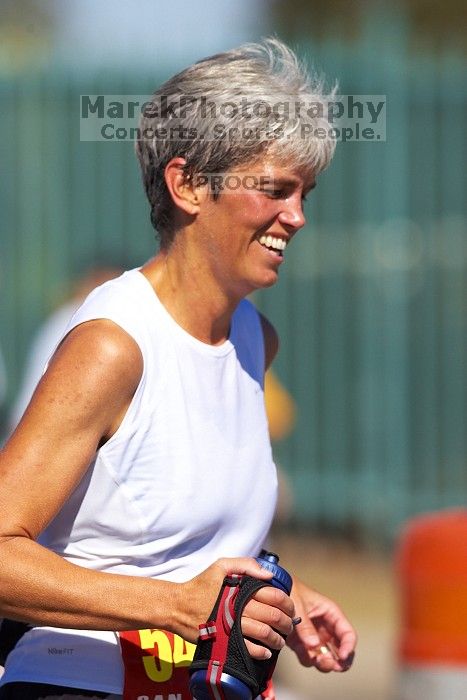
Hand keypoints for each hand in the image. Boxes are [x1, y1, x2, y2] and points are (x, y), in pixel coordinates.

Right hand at [178, 557, 294, 660]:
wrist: (179, 606)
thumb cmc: (201, 585)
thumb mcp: (221, 566)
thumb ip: (245, 564)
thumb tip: (268, 574)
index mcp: (242, 588)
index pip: (274, 595)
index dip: (287, 603)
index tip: (290, 608)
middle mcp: (240, 607)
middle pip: (273, 616)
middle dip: (286, 623)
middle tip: (289, 626)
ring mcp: (233, 625)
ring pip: (264, 633)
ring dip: (277, 639)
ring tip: (280, 641)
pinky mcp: (226, 640)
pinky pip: (249, 648)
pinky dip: (261, 652)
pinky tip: (266, 652)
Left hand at [286, 576, 355, 671]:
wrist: (273, 591)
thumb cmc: (290, 590)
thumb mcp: (298, 604)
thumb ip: (305, 625)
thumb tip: (314, 645)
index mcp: (331, 614)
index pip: (348, 633)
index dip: (349, 646)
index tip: (342, 657)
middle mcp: (326, 628)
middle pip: (342, 650)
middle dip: (340, 661)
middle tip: (334, 666)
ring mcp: (315, 637)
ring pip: (327, 658)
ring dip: (325, 664)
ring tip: (317, 660)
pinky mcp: (303, 644)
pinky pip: (310, 658)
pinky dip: (308, 660)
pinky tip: (303, 653)